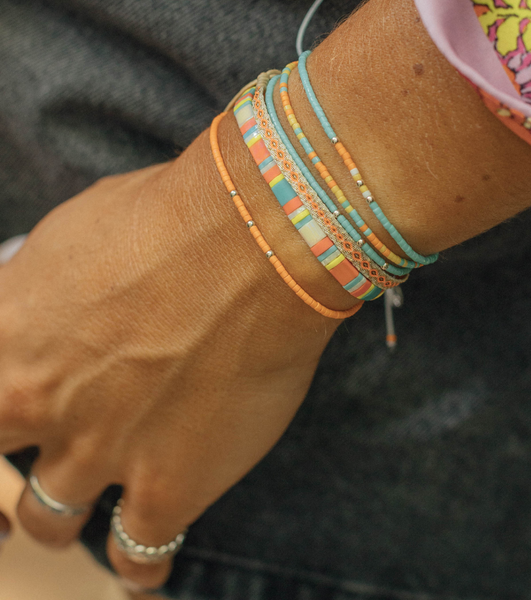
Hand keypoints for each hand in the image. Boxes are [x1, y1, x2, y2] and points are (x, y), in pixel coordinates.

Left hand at [0, 0, 530, 593]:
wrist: (258, 239)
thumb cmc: (169, 215)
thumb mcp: (69, 235)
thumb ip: (33, 294)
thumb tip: (28, 312)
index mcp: (1, 339)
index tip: (1, 421)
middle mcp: (35, 407)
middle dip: (2, 469)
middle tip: (30, 453)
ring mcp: (98, 456)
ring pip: (46, 522)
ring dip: (63, 506)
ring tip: (91, 485)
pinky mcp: (170, 488)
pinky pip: (137, 557)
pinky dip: (136, 560)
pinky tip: (142, 549)